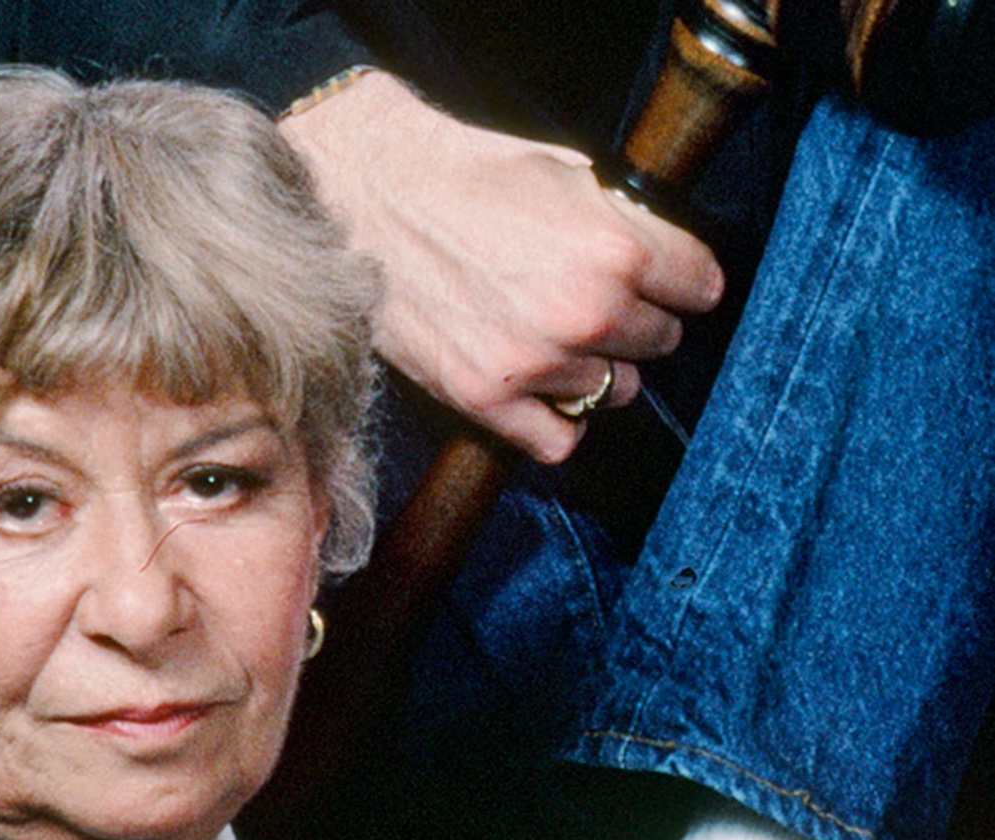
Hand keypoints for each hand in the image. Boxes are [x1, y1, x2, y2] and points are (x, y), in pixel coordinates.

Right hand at [279, 70, 724, 462]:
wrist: (367, 200)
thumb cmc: (461, 176)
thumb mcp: (566, 172)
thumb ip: (625, 222)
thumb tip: (663, 258)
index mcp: (616, 247)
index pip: (700, 286)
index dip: (680, 275)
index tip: (660, 275)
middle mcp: (585, 311)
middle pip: (661, 340)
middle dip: (636, 318)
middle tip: (591, 295)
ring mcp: (535, 362)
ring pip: (614, 390)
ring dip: (594, 367)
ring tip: (553, 333)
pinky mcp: (485, 396)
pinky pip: (558, 439)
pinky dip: (556, 419)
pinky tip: (539, 386)